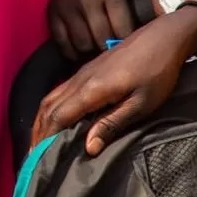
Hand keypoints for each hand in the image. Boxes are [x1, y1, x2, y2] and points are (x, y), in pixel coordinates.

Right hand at [31, 5, 196, 154]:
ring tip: (39, 140)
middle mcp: (80, 79)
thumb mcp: (141, 103)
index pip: (58, 117)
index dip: (45, 138)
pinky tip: (57, 118)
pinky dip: (52, 107)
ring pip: (52, 96)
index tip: (36, 158)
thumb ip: (112, 123)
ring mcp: (83, 72)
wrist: (163, 37)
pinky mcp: (89, 69)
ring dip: (42, 119)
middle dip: (38, 131)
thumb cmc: (157, 72)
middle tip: (32, 155)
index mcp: (91, 89)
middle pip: (48, 106)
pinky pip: (61, 90)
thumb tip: (88, 147)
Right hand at [48, 0, 141, 57]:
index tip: (130, 47)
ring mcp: (67, 5)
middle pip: (102, 40)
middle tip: (113, 51)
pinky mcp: (52, 12)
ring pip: (82, 44)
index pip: (123, 30)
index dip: (127, 42)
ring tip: (97, 49)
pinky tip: (81, 48)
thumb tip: (150, 36)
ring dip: (91, 51)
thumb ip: (137, 8)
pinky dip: (72, 51)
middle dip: (109, 48)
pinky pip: (63, 44)